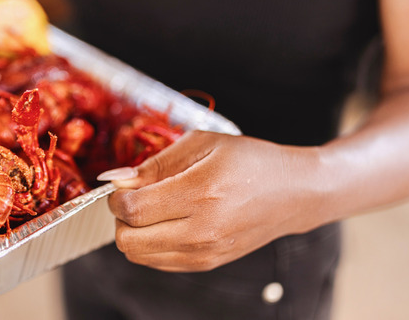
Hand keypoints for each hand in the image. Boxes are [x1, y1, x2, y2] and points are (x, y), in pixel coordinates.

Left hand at [101, 130, 322, 271]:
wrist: (293, 193)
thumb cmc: (249, 161)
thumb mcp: (203, 143)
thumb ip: (156, 162)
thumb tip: (115, 178)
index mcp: (201, 193)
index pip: (133, 209)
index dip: (116, 196)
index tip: (124, 182)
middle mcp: (202, 230)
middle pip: (128, 240)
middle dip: (120, 217)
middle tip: (135, 196)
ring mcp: (205, 253)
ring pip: (138, 255)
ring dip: (132, 232)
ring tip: (152, 208)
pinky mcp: (207, 264)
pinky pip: (156, 262)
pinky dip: (149, 244)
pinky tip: (165, 222)